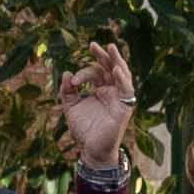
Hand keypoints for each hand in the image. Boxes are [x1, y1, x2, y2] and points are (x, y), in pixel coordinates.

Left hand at [58, 40, 135, 173]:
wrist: (91, 149)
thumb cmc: (84, 129)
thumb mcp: (71, 107)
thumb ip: (67, 91)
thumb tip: (66, 72)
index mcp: (101, 89)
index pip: (95, 72)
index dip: (83, 72)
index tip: (73, 82)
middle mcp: (112, 91)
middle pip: (110, 68)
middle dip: (103, 55)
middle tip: (92, 45)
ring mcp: (120, 98)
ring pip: (122, 74)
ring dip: (117, 61)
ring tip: (111, 47)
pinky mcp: (125, 107)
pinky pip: (127, 90)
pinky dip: (123, 79)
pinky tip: (116, 69)